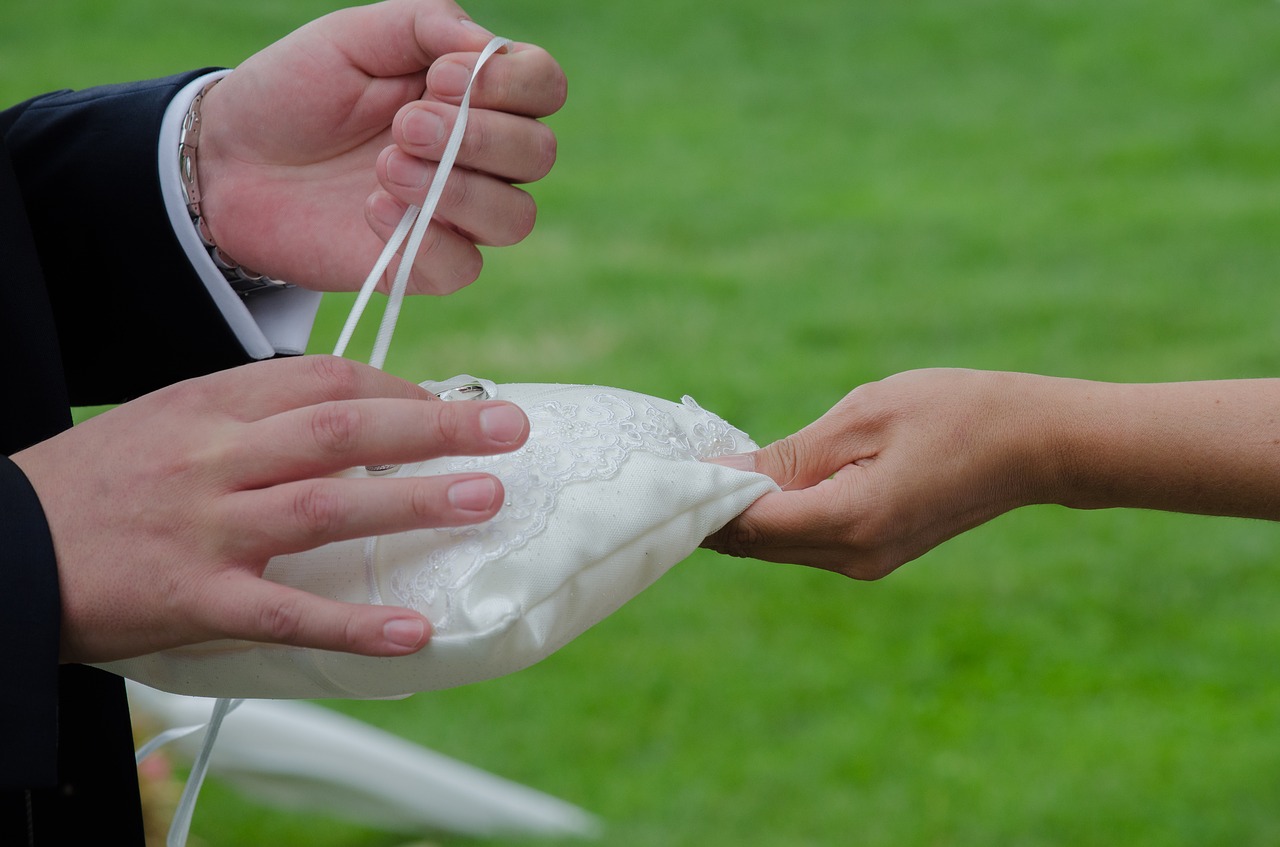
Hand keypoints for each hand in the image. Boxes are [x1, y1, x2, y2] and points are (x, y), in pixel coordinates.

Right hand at [10, 356, 529, 663]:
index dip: (402, 391)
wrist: (6, 543)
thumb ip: (256, 415)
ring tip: (488, 498)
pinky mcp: (193, 599)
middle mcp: (216, 457)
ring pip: (326, 506)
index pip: (327, 380)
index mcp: (212, 404)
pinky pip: (285, 612)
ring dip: (415, 503)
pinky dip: (353, 624)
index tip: (453, 405)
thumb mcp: (173, 420)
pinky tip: (411, 631)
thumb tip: (354, 417)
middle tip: (510, 429)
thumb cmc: (101, 482)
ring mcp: (207, 528)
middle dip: (435, 428)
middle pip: (343, 429)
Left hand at [196, 0, 565, 293]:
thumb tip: (486, 49)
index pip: (544, 86)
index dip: (511, 84)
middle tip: (404, 126)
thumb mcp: (353, 35)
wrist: (230, 160)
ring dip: (457, 190)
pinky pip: (465, 266)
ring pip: (516, 217)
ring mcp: (457, 214)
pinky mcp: (426, 264)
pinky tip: (374, 210)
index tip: (441, 76)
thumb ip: (425, 24)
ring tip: (385, 169)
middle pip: (539, 154)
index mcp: (475, 92)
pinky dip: (427, 239)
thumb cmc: (296, 92)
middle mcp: (480, 155)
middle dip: (479, 137)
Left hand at [704, 369, 1054, 578]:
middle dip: (712, 509)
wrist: (1038, 444)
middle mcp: (853, 557)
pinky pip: (806, 541)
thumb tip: (718, 477)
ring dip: (741, 513)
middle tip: (676, 463)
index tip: (666, 467)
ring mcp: (866, 562)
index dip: (701, 499)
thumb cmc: (956, 412)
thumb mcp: (863, 417)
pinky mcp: (876, 553)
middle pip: (754, 544)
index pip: (746, 525)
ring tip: (710, 465)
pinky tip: (759, 481)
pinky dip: (775, 515)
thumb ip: (787, 456)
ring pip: (776, 546)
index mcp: (848, 522)